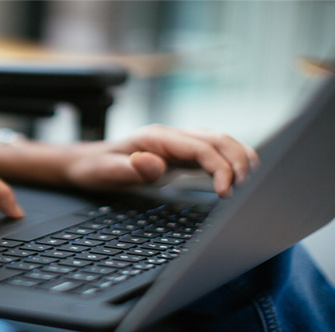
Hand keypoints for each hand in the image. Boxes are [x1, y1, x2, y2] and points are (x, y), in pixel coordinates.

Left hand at [63, 124, 259, 197]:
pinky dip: (231, 163)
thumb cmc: (94, 169)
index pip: (201, 148)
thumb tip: (152, 164)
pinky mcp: (181, 155)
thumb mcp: (105, 172)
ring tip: (249, 185)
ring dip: (240, 159)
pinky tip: (239, 179)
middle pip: (219, 139)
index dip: (220, 168)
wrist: (85, 163)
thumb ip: (129, 169)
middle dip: (239, 162)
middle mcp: (172, 135)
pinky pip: (213, 153)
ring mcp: (178, 143)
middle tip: (245, 190)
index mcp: (157, 137)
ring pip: (221, 143)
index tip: (225, 193)